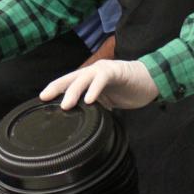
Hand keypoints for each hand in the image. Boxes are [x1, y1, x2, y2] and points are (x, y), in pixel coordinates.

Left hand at [39, 60, 158, 109]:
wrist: (151, 80)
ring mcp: (103, 70)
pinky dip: (95, 89)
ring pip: (84, 78)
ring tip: (66, 105)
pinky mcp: (115, 71)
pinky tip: (89, 100)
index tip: (42, 100)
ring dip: (74, 91)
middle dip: (57, 87)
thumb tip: (84, 123)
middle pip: (70, 78)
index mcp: (88, 79)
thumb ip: (95, 108)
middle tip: (45, 98)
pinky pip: (102, 79)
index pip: (68, 83)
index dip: (55, 89)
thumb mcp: (107, 102)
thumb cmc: (128, 90)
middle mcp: (92, 72)